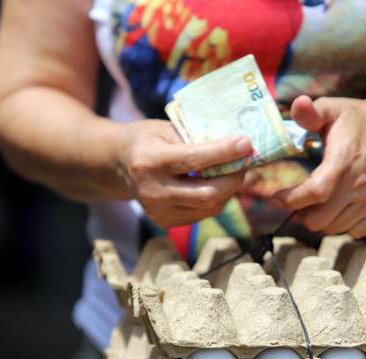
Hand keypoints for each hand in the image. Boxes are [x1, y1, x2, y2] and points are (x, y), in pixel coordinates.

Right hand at [117, 120, 252, 227]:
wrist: (119, 164)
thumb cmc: (149, 140)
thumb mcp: (167, 129)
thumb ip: (197, 138)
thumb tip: (237, 146)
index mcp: (149, 161)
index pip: (194, 160)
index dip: (224, 152)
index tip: (246, 144)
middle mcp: (152, 190)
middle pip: (207, 194)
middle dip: (234, 178)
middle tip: (245, 161)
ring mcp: (157, 210)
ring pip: (209, 207)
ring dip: (229, 189)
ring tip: (235, 171)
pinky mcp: (165, 222)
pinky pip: (203, 213)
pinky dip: (217, 199)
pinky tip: (218, 184)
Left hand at [274, 95, 365, 237]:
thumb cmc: (357, 121)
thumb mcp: (333, 109)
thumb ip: (311, 112)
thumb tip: (298, 105)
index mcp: (345, 159)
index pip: (315, 192)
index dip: (291, 200)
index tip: (277, 196)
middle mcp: (364, 183)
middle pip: (319, 219)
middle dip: (302, 211)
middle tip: (300, 198)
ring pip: (334, 228)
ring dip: (321, 218)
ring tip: (319, 201)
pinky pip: (355, 231)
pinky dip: (342, 224)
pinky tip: (340, 205)